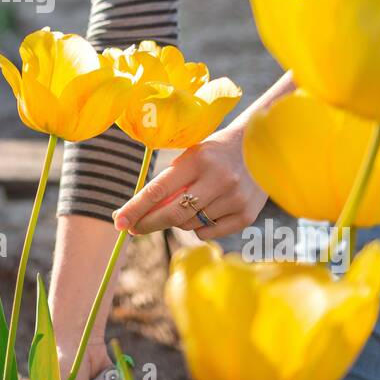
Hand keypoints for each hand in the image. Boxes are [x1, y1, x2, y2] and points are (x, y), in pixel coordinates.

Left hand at [111, 123, 267, 240]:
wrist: (261, 146)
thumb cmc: (215, 153)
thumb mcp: (192, 157)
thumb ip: (169, 183)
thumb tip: (139, 214)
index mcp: (197, 159)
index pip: (158, 190)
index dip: (135, 209)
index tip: (118, 222)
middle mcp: (217, 179)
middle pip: (172, 214)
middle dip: (148, 224)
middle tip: (133, 228)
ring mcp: (234, 198)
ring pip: (189, 225)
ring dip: (180, 221)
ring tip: (192, 201)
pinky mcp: (246, 215)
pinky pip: (208, 233)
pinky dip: (200, 227)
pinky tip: (210, 209)